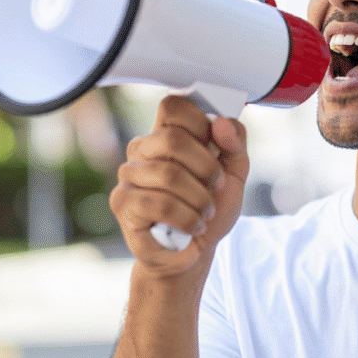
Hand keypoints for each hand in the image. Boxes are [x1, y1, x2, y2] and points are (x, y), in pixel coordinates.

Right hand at [109, 95, 248, 276]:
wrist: (194, 253)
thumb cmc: (209, 209)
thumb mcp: (234, 174)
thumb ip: (235, 143)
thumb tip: (221, 122)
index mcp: (166, 134)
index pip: (173, 105)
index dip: (199, 121)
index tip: (216, 146)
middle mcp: (142, 149)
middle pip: (173, 138)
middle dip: (207, 167)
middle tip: (216, 187)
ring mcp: (128, 175)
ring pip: (169, 175)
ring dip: (200, 199)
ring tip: (205, 213)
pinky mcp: (123, 203)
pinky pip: (160, 204)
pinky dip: (187, 218)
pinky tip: (192, 226)